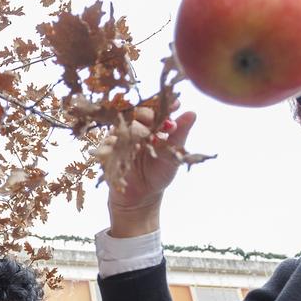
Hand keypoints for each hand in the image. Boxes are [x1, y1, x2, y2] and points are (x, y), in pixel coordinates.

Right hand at [105, 110, 195, 237]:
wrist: (141, 197)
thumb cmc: (158, 174)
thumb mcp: (173, 154)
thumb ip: (180, 133)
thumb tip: (193, 113)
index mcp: (151, 125)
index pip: (156, 107)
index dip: (165, 104)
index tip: (176, 104)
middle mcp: (135, 128)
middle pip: (139, 111)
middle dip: (152, 115)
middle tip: (164, 124)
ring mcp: (120, 137)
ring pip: (126, 123)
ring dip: (139, 128)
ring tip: (152, 138)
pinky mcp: (108, 148)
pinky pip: (111, 139)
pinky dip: (121, 140)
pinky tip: (132, 146)